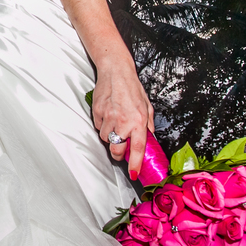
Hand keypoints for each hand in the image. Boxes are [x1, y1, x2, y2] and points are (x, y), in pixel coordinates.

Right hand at [91, 59, 154, 180]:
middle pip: (116, 149)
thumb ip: (148, 124)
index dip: (135, 164)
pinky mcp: (97, 112)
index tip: (134, 173)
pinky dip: (102, 124)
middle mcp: (123, 121)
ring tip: (115, 122)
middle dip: (118, 153)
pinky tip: (108, 114)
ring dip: (109, 135)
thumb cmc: (132, 87)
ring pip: (105, 138)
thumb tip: (148, 138)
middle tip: (121, 149)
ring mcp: (109, 117)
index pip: (138, 149)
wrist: (115, 71)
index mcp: (138, 121)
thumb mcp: (147, 106)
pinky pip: (98, 126)